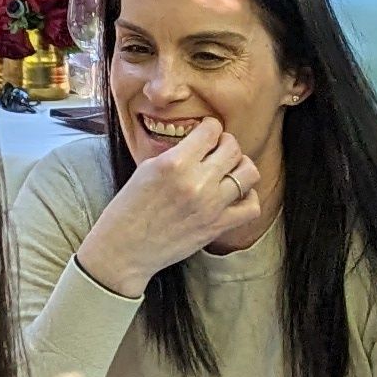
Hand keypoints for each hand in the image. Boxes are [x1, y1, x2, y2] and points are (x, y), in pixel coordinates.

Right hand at [73, 116, 269, 295]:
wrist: (124, 249)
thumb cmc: (129, 208)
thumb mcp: (146, 169)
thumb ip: (176, 154)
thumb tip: (199, 144)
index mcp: (174, 163)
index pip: (211, 130)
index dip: (210, 127)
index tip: (206, 133)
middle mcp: (196, 182)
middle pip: (233, 148)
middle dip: (227, 144)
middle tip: (217, 150)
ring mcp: (210, 205)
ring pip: (248, 173)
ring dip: (241, 167)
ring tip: (229, 171)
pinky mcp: (217, 226)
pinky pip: (251, 207)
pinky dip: (248, 198)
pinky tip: (235, 196)